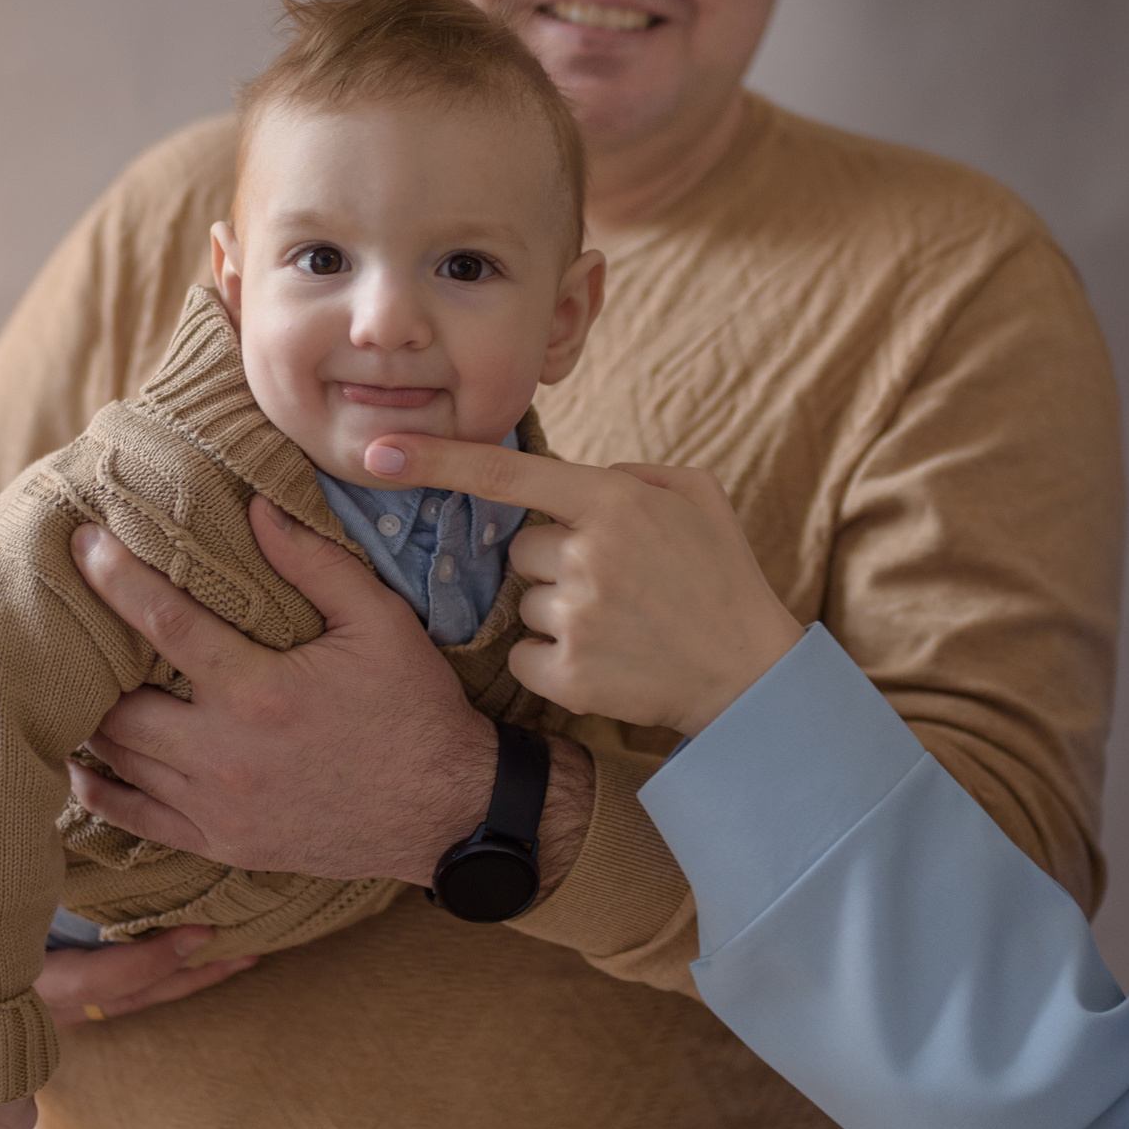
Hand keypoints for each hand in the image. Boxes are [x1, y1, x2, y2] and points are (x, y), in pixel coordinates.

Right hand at [0, 857, 256, 1030]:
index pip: (77, 988)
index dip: (137, 967)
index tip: (194, 938)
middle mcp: (21, 1008)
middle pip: (120, 1003)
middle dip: (183, 982)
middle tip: (246, 951)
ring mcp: (41, 1005)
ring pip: (128, 1001)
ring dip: (187, 982)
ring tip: (251, 952)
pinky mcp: (58, 986)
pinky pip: (122, 986)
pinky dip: (167, 973)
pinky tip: (213, 948)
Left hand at [66, 501, 520, 886]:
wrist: (446, 813)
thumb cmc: (414, 709)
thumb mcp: (380, 622)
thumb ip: (314, 562)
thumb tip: (256, 505)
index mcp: (261, 693)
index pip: (165, 622)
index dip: (115, 578)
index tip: (82, 545)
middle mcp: (226, 756)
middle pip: (117, 705)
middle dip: (85, 661)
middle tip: (65, 623)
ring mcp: (219, 808)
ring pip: (118, 764)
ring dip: (87, 723)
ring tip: (68, 684)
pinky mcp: (223, 844)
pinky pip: (136, 820)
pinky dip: (101, 790)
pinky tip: (84, 762)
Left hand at [361, 437, 802, 738]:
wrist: (752, 676)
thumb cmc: (722, 578)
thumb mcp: (696, 494)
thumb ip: (627, 472)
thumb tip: (572, 480)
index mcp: (614, 501)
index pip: (506, 473)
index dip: (435, 459)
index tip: (376, 451)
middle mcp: (588, 555)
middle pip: (519, 549)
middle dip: (554, 562)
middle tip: (616, 585)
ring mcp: (577, 619)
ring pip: (524, 603)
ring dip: (559, 612)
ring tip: (622, 625)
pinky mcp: (569, 676)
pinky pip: (525, 653)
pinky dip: (554, 660)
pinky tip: (607, 660)